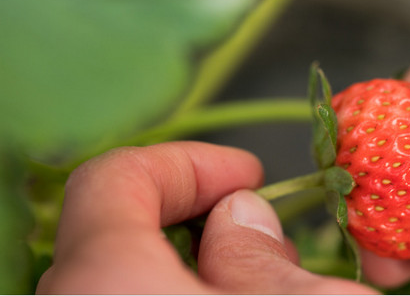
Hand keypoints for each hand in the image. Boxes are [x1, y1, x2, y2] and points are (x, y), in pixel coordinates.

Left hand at [36, 142, 375, 293]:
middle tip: (264, 231)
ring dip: (196, 265)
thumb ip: (261, 255)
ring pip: (129, 279)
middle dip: (199, 217)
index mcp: (109, 283)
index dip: (188, 162)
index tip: (250, 173)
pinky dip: (179, 293)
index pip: (115, 180)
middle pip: (120, 232)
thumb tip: (239, 218)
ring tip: (264, 279)